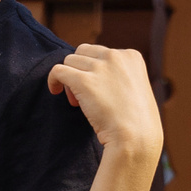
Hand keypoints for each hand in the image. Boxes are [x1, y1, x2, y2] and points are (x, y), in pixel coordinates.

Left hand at [47, 44, 163, 151]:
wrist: (136, 139)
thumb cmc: (136, 122)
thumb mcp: (134, 88)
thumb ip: (118, 75)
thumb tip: (92, 73)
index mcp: (131, 56)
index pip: (100, 52)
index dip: (93, 70)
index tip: (96, 90)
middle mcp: (116, 56)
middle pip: (83, 52)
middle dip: (79, 70)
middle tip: (82, 95)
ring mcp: (100, 67)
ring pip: (69, 61)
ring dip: (69, 79)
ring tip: (76, 101)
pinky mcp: (84, 81)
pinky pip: (58, 70)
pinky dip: (53, 79)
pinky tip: (55, 91)